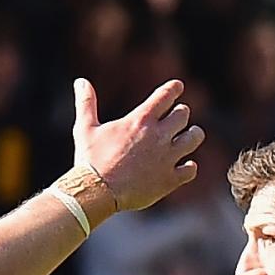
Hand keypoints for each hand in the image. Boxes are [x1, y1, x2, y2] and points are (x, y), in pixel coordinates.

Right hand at [73, 77, 202, 215]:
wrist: (97, 192)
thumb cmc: (90, 160)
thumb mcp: (85, 128)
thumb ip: (87, 103)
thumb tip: (80, 81)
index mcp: (141, 120)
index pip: (166, 95)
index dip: (174, 88)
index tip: (178, 87)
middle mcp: (158, 135)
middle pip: (183, 115)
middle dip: (181, 113)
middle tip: (178, 116)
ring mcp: (166, 158)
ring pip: (194, 138)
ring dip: (193, 135)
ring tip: (192, 134)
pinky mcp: (169, 180)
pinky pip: (190, 170)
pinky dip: (190, 167)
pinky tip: (187, 166)